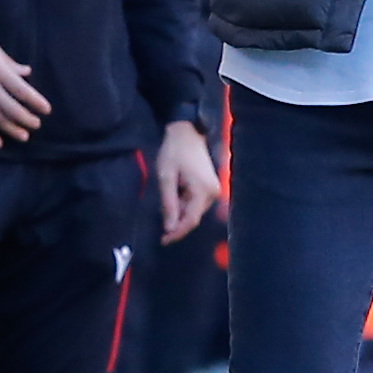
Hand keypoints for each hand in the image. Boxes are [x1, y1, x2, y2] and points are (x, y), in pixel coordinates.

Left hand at [155, 120, 219, 242]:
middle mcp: (213, 193)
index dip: (177, 233)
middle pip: (193, 217)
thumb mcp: (166, 177)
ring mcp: (213, 190)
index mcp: (203, 191)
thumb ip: (168, 203)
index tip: (163, 240)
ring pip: (194, 210)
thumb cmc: (174, 152)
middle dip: (176, 221)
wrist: (188, 132)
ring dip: (179, 211)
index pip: (190, 220)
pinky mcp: (210, 186)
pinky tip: (174, 192)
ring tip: (167, 196)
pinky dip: (183, 203)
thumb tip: (169, 227)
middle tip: (160, 216)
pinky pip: (196, 202)